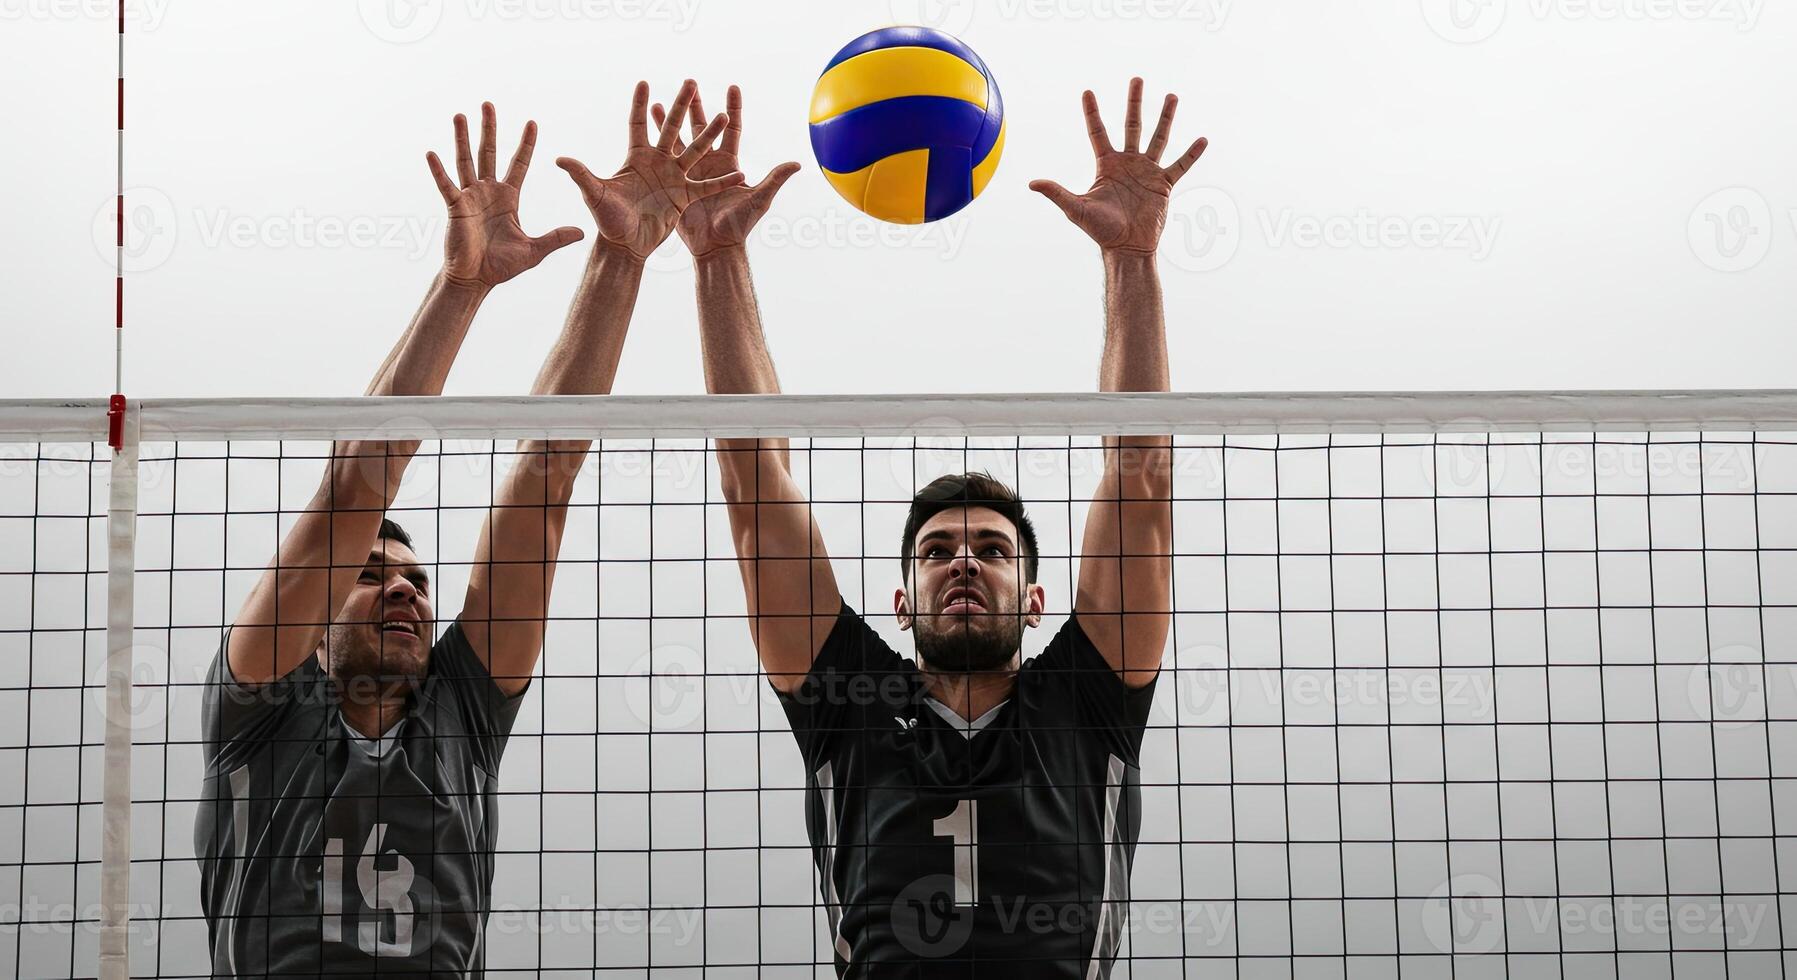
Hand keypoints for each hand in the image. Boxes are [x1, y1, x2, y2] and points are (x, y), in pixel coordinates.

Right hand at [427, 103, 583, 287]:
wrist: (477, 279)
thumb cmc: (502, 266)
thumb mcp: (534, 250)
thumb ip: (556, 238)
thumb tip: (581, 232)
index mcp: (508, 197)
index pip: (519, 164)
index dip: (526, 144)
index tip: (532, 122)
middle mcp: (488, 192)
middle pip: (489, 153)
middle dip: (490, 129)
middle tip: (489, 104)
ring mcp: (470, 197)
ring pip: (466, 161)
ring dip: (462, 138)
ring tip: (460, 115)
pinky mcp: (455, 208)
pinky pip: (446, 186)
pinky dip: (439, 171)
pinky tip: (432, 153)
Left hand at [556, 80, 745, 259]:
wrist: (626, 246)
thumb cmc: (608, 220)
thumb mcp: (595, 195)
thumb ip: (582, 175)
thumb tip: (559, 159)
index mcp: (636, 158)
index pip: (638, 124)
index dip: (641, 104)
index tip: (644, 81)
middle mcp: (657, 163)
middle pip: (671, 128)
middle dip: (680, 105)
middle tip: (691, 82)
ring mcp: (673, 178)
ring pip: (694, 151)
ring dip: (707, 135)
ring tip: (723, 116)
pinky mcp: (684, 197)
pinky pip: (706, 186)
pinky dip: (722, 182)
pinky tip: (740, 174)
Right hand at [651, 85, 800, 257]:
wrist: (715, 245)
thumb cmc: (739, 225)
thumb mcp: (759, 200)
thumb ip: (775, 179)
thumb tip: (798, 163)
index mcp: (730, 163)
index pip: (733, 129)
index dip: (734, 108)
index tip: (733, 86)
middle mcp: (710, 162)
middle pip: (703, 127)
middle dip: (697, 105)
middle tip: (690, 82)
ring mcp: (691, 170)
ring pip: (680, 138)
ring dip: (672, 119)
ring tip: (662, 99)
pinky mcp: (675, 180)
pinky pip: (665, 156)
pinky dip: (657, 140)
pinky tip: (648, 128)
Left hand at [1029, 78, 1208, 253]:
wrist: (1126, 248)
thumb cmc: (1100, 231)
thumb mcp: (1076, 209)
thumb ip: (1057, 193)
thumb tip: (1032, 183)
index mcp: (1106, 165)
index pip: (1098, 132)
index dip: (1092, 112)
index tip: (1087, 91)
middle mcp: (1128, 163)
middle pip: (1131, 125)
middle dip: (1133, 102)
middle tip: (1136, 79)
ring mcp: (1147, 172)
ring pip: (1158, 138)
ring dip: (1165, 118)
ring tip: (1171, 96)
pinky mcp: (1164, 184)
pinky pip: (1180, 165)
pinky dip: (1192, 154)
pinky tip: (1202, 139)